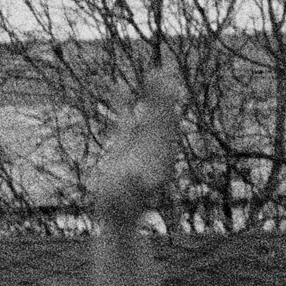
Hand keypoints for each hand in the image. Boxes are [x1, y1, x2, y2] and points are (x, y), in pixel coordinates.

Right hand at [88, 80, 179, 220]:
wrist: (116, 215)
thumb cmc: (123, 210)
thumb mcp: (129, 201)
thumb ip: (136, 188)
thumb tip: (141, 175)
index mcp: (159, 156)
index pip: (166, 127)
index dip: (166, 108)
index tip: (169, 89)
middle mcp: (153, 146)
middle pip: (160, 114)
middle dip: (163, 94)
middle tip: (164, 70)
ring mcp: (138, 142)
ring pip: (146, 112)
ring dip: (150, 93)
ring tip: (155, 71)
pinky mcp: (123, 143)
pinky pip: (123, 118)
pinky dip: (122, 103)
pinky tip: (118, 85)